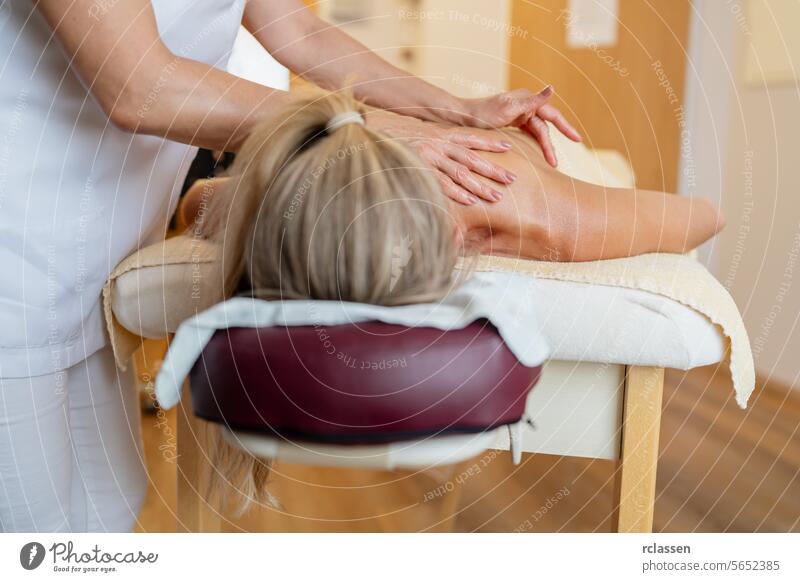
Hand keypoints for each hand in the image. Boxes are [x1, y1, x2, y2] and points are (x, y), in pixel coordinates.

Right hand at [365, 111, 516, 204]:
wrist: (367, 134)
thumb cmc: (392, 140)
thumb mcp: (417, 138)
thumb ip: (432, 147)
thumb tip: (443, 159)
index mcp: (439, 135)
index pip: (470, 138)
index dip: (489, 143)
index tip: (508, 146)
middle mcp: (438, 144)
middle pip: (472, 158)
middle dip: (494, 169)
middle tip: (513, 179)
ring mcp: (429, 156)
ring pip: (461, 172)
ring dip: (480, 186)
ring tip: (497, 197)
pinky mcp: (420, 167)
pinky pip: (442, 183)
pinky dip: (457, 193)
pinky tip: (471, 201)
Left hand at [462, 86, 581, 166]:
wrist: (462, 117)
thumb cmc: (482, 113)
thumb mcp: (508, 108)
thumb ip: (532, 101)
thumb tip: (552, 88)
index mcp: (527, 100)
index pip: (552, 115)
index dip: (565, 127)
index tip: (577, 140)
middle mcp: (525, 105)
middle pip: (544, 128)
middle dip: (550, 145)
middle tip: (555, 164)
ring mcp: (519, 113)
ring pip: (536, 132)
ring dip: (542, 147)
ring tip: (548, 164)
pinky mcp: (512, 122)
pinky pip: (527, 134)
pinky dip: (533, 143)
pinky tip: (536, 155)